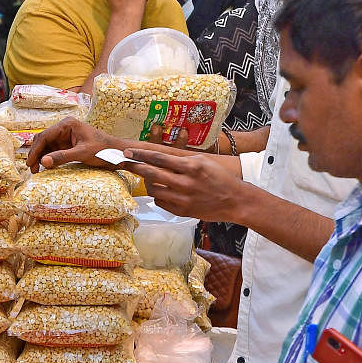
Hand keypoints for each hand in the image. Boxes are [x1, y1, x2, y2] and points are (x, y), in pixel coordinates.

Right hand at [26, 118, 120, 170]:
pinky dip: (48, 158)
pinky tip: (45, 167)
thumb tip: (43, 162)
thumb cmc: (102, 150)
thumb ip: (62, 157)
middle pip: (43, 140)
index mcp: (67, 124)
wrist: (116, 152)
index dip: (35, 150)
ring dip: (41, 157)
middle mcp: (64, 128)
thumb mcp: (82, 153)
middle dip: (36, 154)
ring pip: (46, 146)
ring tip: (36, 170)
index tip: (30, 163)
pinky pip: (53, 150)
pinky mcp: (68, 144)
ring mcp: (65, 135)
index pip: (45, 136)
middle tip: (32, 169)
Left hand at [122, 146, 245, 222]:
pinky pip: (160, 201)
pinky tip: (165, 191)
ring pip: (154, 189)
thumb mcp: (203, 161)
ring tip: (152, 178)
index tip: (128, 152)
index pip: (159, 158)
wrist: (236, 201)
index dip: (141, 155)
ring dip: (149, 182)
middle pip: (152, 174)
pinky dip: (158, 195)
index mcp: (192, 166)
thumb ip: (181, 159)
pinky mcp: (182, 211)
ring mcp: (183, 198)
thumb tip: (157, 156)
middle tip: (125, 162)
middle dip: (135, 167)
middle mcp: (186, 183)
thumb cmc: (219, 178)